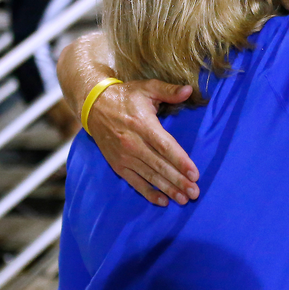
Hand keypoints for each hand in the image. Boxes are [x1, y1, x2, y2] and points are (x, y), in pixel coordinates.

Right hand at [87, 79, 199, 205]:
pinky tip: (162, 201)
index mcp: (143, 125)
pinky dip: (148, 193)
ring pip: (149, 176)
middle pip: (159, 165)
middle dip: (178, 181)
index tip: (195, 174)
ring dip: (167, 189)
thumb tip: (189, 90)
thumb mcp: (146, 88)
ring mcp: (124, 156)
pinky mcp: (117, 164)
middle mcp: (133, 143)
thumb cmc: (125, 97)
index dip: (180, 161)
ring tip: (183, 200)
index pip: (165, 146)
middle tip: (195, 193)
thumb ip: (168, 91)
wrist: (93, 106)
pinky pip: (134, 182)